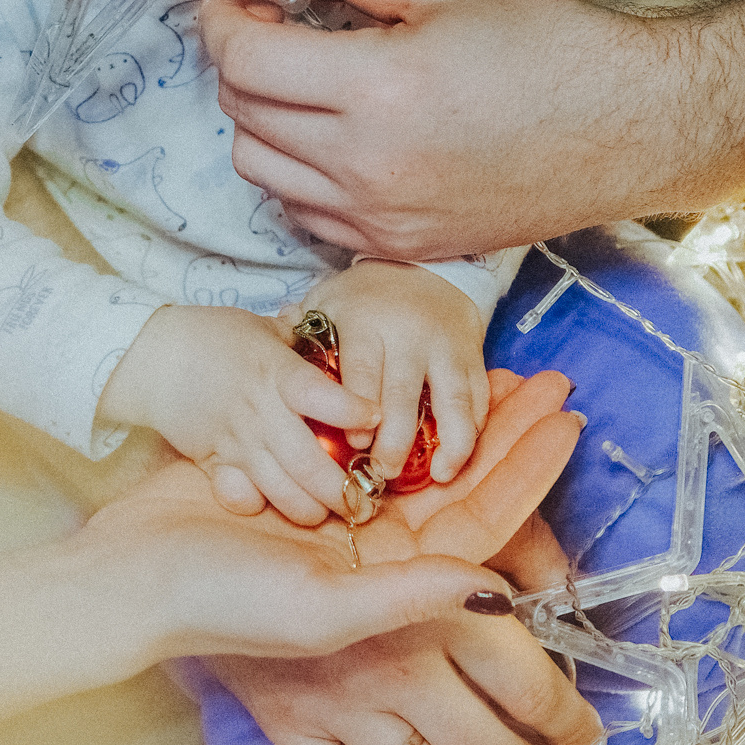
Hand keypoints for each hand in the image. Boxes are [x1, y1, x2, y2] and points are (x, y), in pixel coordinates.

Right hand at [99, 305, 378, 525]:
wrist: (149, 355)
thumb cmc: (213, 335)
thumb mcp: (262, 328)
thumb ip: (302, 341)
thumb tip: (340, 339)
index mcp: (274, 372)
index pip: (320, 396)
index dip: (352, 410)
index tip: (376, 419)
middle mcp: (259, 412)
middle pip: (308, 462)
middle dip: (343, 489)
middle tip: (367, 501)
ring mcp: (235, 441)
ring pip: (280, 488)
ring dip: (310, 508)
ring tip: (330, 513)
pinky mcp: (212, 462)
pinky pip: (239, 496)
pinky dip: (259, 505)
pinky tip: (275, 505)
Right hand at [191, 370, 595, 744]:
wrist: (132, 576)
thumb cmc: (220, 605)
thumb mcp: (324, 609)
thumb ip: (412, 596)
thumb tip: (501, 589)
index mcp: (388, 581)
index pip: (480, 520)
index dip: (525, 469)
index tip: (567, 421)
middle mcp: (371, 548)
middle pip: (458, 480)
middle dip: (505, 432)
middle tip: (550, 382)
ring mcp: (335, 511)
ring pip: (418, 455)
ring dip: (458, 411)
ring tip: (501, 368)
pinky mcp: (296, 477)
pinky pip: (362, 438)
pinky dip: (395, 403)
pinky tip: (419, 372)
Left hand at [198, 0, 679, 262]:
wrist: (633, 129)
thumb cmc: (553, 48)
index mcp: (379, 90)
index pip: (244, 64)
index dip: (221, 24)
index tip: (231, 2)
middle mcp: (368, 166)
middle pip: (242, 118)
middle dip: (238, 65)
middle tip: (269, 29)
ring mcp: (381, 217)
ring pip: (261, 173)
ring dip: (260, 122)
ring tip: (301, 83)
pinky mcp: (400, 245)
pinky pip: (305, 214)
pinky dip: (296, 174)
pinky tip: (332, 137)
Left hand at [300, 260, 488, 482]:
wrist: (422, 267)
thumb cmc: (361, 298)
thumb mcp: (326, 303)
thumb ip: (298, 331)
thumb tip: (266, 354)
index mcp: (365, 322)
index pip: (362, 373)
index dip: (359, 415)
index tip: (356, 448)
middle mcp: (408, 334)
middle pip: (403, 396)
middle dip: (396, 442)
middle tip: (383, 474)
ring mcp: (445, 345)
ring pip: (453, 400)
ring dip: (449, 444)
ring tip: (438, 478)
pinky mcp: (472, 355)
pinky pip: (478, 397)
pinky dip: (473, 431)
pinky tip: (458, 459)